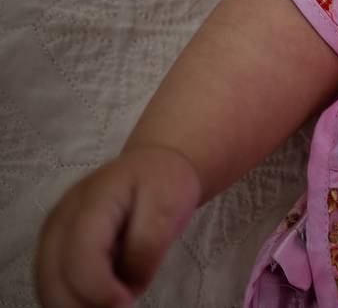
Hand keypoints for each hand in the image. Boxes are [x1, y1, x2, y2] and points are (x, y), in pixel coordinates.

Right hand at [35, 143, 201, 306]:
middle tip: (119, 306)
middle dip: (82, 305)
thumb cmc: (163, 183)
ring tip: (112, 302)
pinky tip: (100, 297)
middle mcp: (61, 218)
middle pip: (52, 278)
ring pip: (46, 286)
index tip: (126, 302)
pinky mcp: (53, 246)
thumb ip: (147, 249)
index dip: (98, 289)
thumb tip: (127, 288)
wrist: (152, 164)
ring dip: (76, 304)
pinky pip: (52, 283)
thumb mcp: (168, 209)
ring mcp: (52, 233)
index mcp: (92, 201)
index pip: (80, 256)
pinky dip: (72, 298)